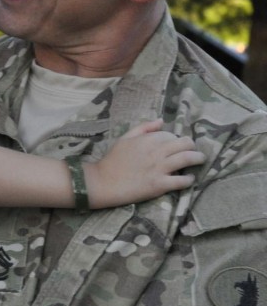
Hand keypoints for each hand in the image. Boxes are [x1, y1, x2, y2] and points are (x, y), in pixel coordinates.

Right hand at [86, 119, 205, 207]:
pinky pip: (181, 181)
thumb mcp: (126, 138)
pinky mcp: (159, 185)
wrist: (104, 182)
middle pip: (184, 144)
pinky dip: (189, 179)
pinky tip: (190, 178)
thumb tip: (161, 120)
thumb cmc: (113, 160)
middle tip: (194, 150)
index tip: (176, 144)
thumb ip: (144, 127)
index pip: (171, 135)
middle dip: (192, 146)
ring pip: (187, 159)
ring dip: (197, 158)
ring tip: (200, 160)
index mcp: (148, 139)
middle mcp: (156, 152)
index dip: (175, 139)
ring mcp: (159, 168)